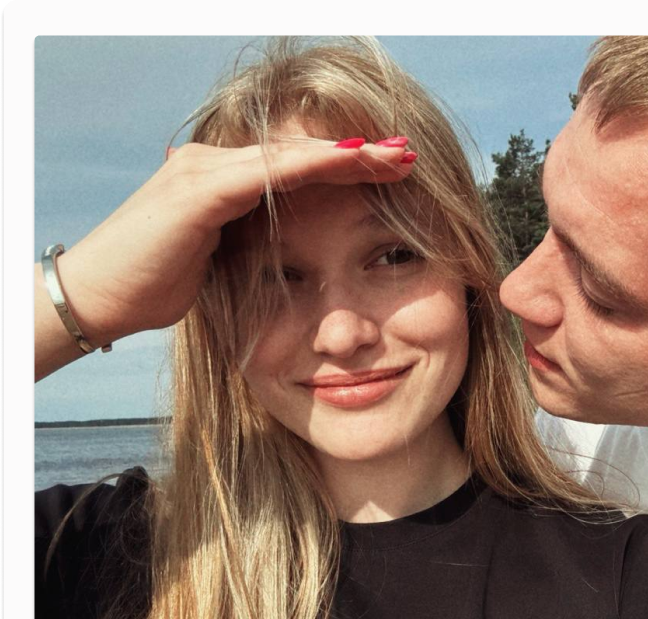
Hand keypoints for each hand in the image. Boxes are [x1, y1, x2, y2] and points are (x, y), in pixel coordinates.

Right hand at [53, 137, 416, 345]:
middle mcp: (214, 164)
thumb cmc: (153, 287)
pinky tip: (351, 163)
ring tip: (398, 154)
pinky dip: (313, 166)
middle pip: (300, 153)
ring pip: (292, 155)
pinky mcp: (199, 189)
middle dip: (359, 154)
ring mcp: (205, 170)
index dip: (345, 168)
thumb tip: (287, 259)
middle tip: (410, 152)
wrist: (98, 298)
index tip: (393, 173)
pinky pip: (268, 172)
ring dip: (349, 155)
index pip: (295, 168)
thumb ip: (249, 248)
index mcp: (222, 181)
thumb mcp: (217, 266)